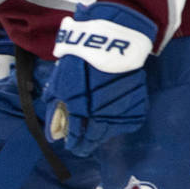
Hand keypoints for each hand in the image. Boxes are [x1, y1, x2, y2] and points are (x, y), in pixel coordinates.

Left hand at [43, 1, 157, 156]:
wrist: (110, 40)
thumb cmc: (80, 57)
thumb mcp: (60, 80)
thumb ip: (56, 103)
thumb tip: (55, 124)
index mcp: (79, 109)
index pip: (76, 135)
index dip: (74, 143)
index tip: (72, 147)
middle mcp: (99, 114)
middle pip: (94, 137)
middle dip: (87, 145)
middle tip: (83, 148)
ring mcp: (118, 108)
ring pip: (111, 131)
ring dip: (103, 136)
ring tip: (97, 136)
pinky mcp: (134, 101)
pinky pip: (128, 120)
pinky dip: (120, 124)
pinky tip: (114, 123)